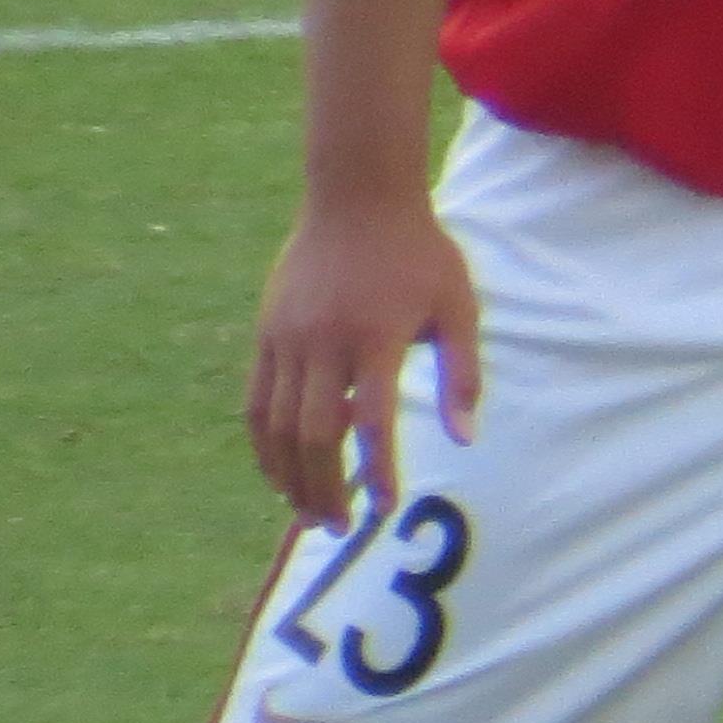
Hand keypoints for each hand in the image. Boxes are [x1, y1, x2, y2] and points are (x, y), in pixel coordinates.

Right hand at [245, 193, 483, 528]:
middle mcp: (325, 343)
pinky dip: (265, 445)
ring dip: (289, 478)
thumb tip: (465, 438)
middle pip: (315, 436)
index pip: (374, 422)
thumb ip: (462, 373)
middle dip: (324, 489)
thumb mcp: (457, 304)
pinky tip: (280, 470)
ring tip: (308, 511)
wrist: (358, 196)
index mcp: (376, 337)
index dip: (378, 470)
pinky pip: (257, 403)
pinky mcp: (266, 335)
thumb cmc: (418, 252)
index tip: (385, 506)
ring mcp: (288, 340)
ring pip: (278, 427)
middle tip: (340, 525)